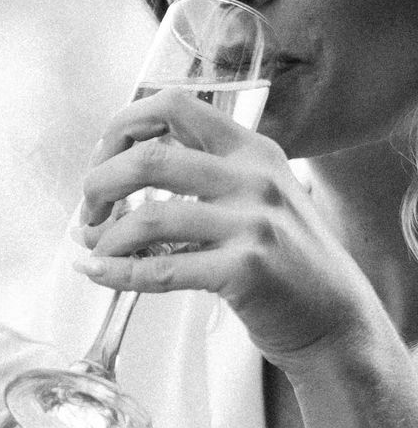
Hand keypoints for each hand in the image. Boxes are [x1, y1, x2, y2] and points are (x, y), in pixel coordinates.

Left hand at [71, 84, 373, 365]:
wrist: (338, 322)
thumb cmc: (284, 262)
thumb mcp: (257, 198)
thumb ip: (201, 179)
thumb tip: (108, 185)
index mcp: (252, 150)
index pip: (174, 105)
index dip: (123, 126)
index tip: (103, 158)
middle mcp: (254, 178)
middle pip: (149, 157)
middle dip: (99, 183)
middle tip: (89, 211)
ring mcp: (253, 223)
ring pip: (148, 216)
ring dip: (106, 236)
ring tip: (94, 250)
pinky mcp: (246, 270)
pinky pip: (161, 268)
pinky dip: (117, 272)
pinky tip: (98, 273)